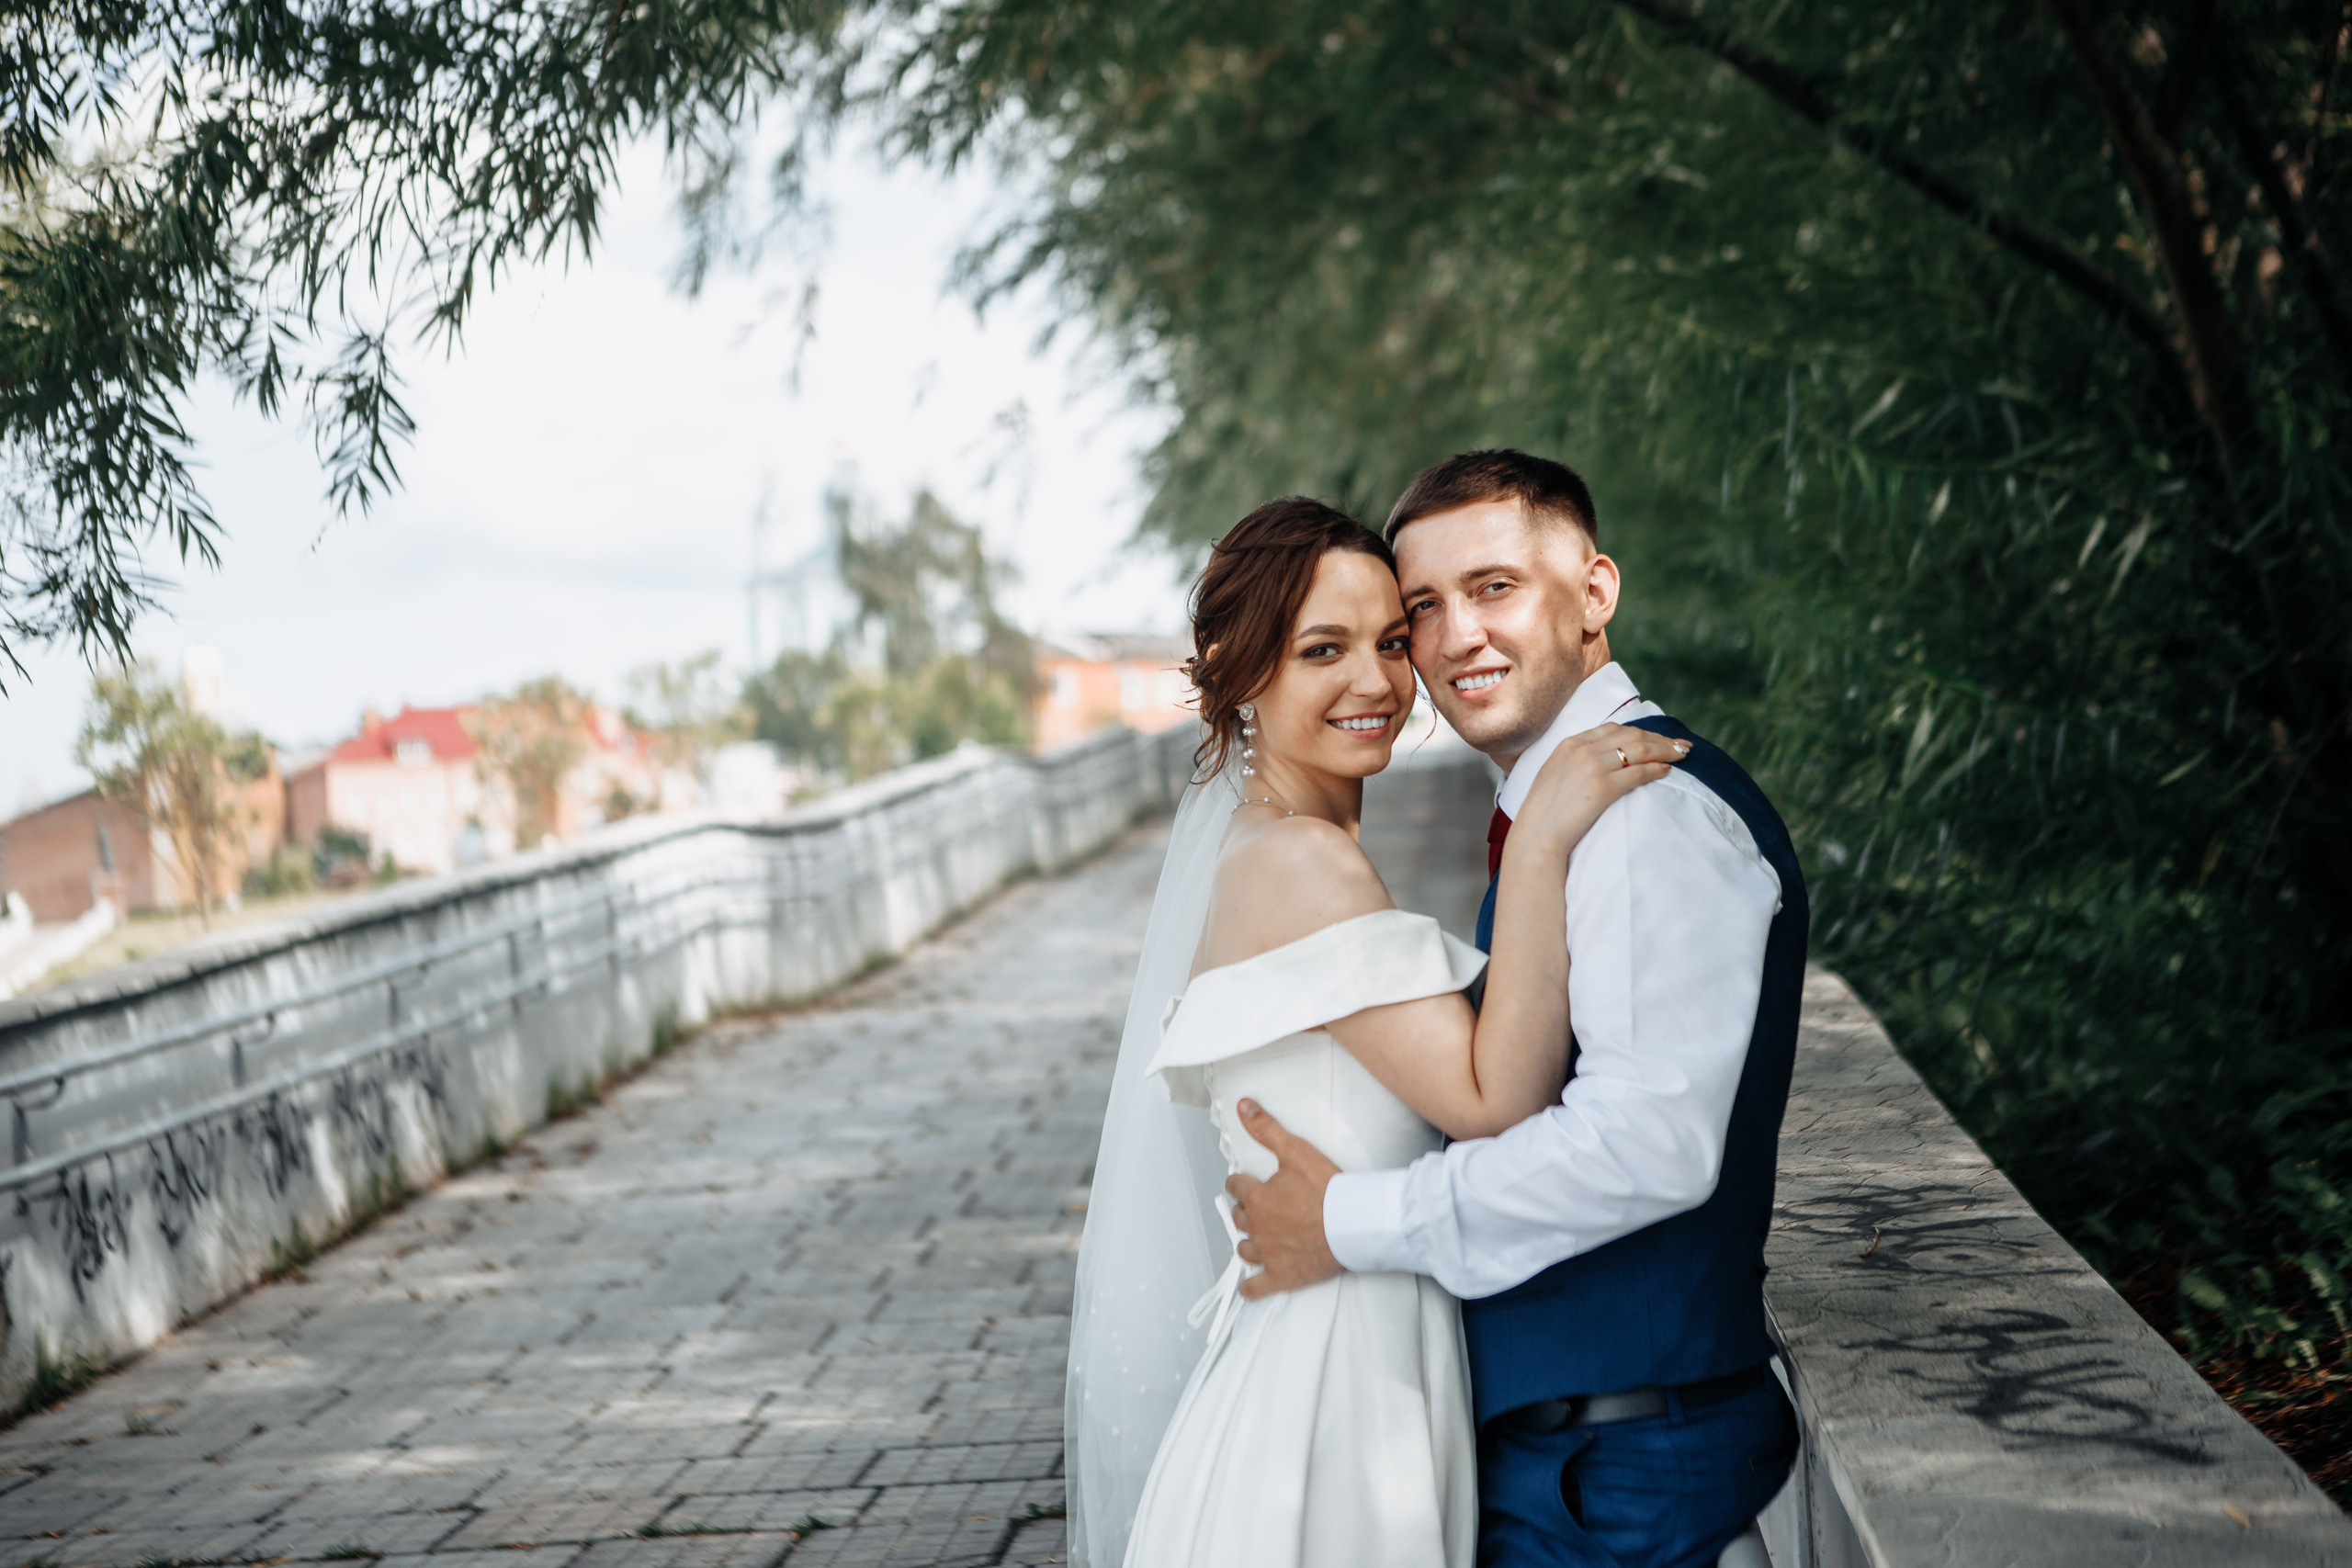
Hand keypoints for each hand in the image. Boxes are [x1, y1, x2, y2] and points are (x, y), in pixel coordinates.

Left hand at [1224, 1100, 1343, 1298]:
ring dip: (1248, 1243)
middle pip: (1239, 1218)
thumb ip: (1266, 1128)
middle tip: (1259, 1207)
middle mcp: (1257, 1228)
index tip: (1246, 1182)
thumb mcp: (1295, 1150)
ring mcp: (1268, 1255)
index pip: (1235, 1186)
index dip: (1241, 1182)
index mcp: (1257, 1198)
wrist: (1352, 1224)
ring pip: (1245, 1249)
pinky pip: (1256, 1287)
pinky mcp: (1282, 1277)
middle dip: (1246, 1211)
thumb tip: (1243, 1107)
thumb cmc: (1328, 1190)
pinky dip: (1250, 1288)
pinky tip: (1249, 1286)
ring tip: (1257, 1238)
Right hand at [1509, 722, 1687, 859]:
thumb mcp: (1555, 773)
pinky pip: (1638, 772)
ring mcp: (1592, 767)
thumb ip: (1576, 760)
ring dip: (1665, 750)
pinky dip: (1656, 769)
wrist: (1536, 835)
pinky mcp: (1602, 787)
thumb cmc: (1545, 812)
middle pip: (1631, 735)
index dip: (1640, 731)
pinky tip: (1667, 771)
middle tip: (1680, 745)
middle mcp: (1582, 749)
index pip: (1613, 729)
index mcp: (1569, 743)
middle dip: (1660, 738)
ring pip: (1639, 749)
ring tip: (1682, 755)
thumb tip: (1604, 759)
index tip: (1656, 738)